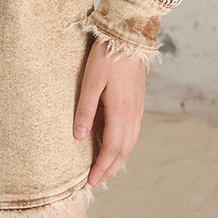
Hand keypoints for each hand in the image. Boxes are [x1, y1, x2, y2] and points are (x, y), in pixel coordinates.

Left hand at [73, 38, 145, 185]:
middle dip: (110, 168)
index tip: (92, 181)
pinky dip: (125, 145)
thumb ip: (86, 110)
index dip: (102, 167)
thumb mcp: (90, 81)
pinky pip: (133, 132)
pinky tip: (117, 145)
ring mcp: (138, 108)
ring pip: (131, 143)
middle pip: (124, 151)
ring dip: (119, 159)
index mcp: (121, 112)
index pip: (113, 149)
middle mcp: (133, 114)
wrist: (129, 36)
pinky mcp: (138, 101)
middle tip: (97, 181)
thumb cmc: (107, 56)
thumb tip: (80, 137)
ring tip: (106, 169)